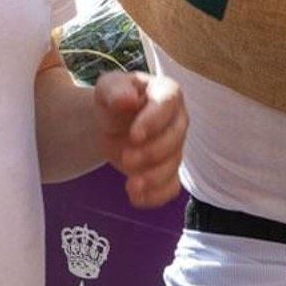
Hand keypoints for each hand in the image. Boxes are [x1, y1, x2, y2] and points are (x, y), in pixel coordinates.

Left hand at [92, 71, 186, 206]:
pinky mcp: (168, 171)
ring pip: (174, 165)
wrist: (111, 122)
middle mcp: (177, 120)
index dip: (154, 120)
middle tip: (126, 159)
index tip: (134, 135)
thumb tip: (127, 99)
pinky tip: (137, 198)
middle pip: (175, 138)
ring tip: (131, 186)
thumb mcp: (108, 88)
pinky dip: (156, 196)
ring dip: (154, 178)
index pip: (168, 103)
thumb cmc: (115, 99)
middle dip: (152, 153)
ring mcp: (175, 147)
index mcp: (165, 93)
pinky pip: (171, 187)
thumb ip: (116, 90)